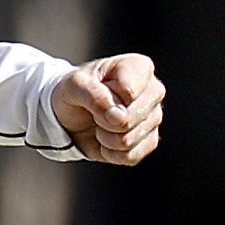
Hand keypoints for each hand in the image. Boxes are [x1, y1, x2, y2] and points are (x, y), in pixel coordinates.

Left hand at [51, 53, 165, 164]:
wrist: (70, 115)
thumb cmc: (75, 92)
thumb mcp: (74, 86)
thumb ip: (94, 95)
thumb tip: (119, 118)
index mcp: (138, 67)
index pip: (128, 91)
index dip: (105, 98)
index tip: (95, 90)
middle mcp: (153, 91)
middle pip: (132, 118)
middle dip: (103, 120)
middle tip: (94, 110)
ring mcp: (155, 117)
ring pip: (129, 139)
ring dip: (104, 137)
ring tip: (99, 122)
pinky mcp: (150, 142)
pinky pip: (130, 156)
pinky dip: (110, 152)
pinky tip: (105, 139)